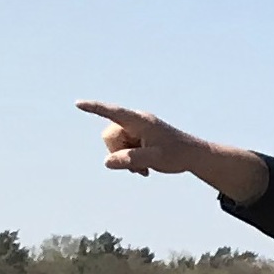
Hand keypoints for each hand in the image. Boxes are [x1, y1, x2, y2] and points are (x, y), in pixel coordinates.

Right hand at [77, 101, 263, 200]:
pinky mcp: (137, 137)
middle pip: (110, 136)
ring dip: (125, 159)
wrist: (194, 156)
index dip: (95, 109)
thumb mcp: (155, 159)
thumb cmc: (178, 155)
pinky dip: (129, 160)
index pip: (113, 113)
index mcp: (141, 121)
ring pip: (115, 144)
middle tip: (139, 168)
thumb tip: (107, 162)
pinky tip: (144, 169)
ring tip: (144, 169)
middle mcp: (136, 121)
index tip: (78, 104)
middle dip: (118, 153)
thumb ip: (131, 160)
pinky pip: (122, 148)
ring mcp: (136, 129)